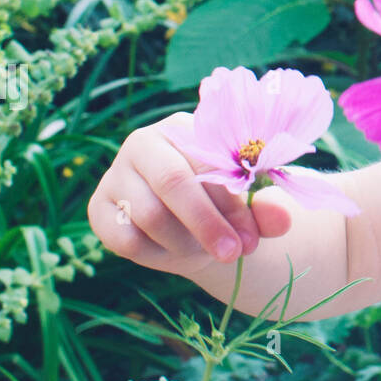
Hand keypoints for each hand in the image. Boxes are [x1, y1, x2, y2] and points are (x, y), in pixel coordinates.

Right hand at [87, 111, 291, 277]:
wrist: (194, 229)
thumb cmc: (225, 208)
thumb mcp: (251, 208)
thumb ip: (267, 210)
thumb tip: (282, 218)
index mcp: (185, 126)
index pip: (206, 159)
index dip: (229, 201)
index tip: (251, 236)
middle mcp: (145, 142)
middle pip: (173, 182)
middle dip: (206, 224)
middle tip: (232, 254)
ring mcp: (116, 174)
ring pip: (149, 214)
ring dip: (183, 242)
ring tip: (204, 250)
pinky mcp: (98, 208)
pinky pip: (123, 237)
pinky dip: (153, 254)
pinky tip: (172, 251)